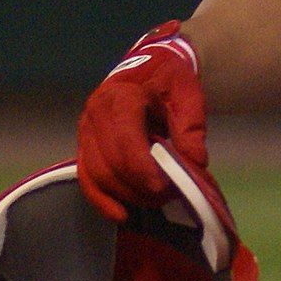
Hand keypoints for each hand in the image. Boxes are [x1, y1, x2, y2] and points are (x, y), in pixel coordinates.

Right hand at [76, 21, 208, 221]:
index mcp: (120, 97)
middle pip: (110, 162)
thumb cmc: (168, 78)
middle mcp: (94, 114)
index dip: (142, 169)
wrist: (149, 65)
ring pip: (97, 174)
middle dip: (138, 186)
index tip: (164, 188)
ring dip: (125, 195)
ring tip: (155, 202)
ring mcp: (85, 131)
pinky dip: (101, 200)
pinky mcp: (84, 146)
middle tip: (169, 196)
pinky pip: (86, 178)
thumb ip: (191, 126)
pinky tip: (121, 214)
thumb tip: (195, 162)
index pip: (125, 139)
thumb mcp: (188, 93)